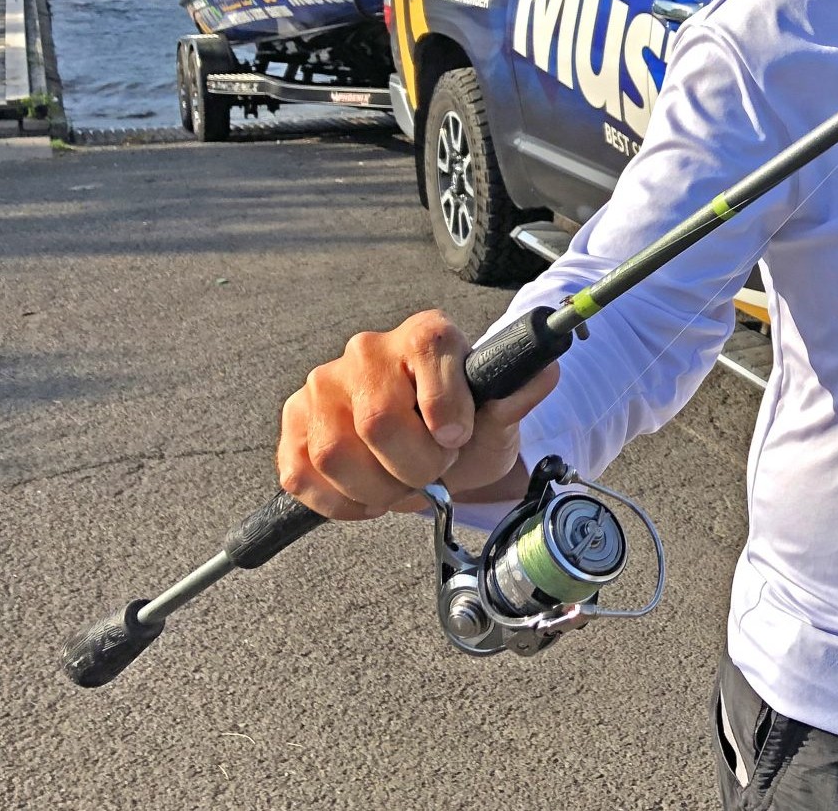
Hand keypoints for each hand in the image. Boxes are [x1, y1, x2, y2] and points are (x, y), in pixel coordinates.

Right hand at [276, 309, 558, 518]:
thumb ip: (518, 395)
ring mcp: (323, 387)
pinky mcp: (294, 426)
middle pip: (378, 422)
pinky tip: (371, 494)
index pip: (428, 355)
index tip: (458, 436)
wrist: (439, 451)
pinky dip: (343, 502)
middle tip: (435, 469)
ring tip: (404, 482)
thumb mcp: (501, 413)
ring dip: (380, 489)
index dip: (446, 411)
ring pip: (335, 455)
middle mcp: (367, 350)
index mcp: (425, 335)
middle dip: (417, 465)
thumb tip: (544, 371)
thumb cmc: (468, 425)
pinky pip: (302, 475)